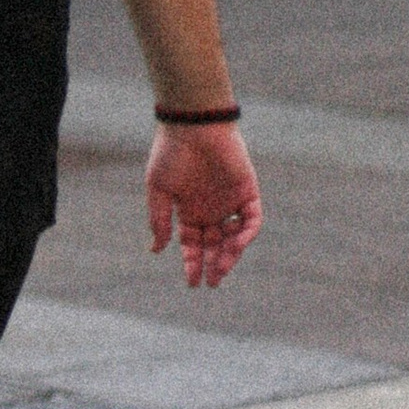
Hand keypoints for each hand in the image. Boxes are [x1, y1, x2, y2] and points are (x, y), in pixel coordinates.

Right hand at [146, 121, 261, 287]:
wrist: (193, 126)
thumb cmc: (171, 154)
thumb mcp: (158, 190)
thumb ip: (160, 220)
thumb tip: (156, 250)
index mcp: (189, 210)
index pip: (193, 244)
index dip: (192, 263)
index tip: (192, 282)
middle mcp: (211, 209)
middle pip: (215, 245)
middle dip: (213, 265)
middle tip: (211, 282)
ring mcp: (230, 202)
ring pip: (234, 237)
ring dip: (230, 254)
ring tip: (221, 269)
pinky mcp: (248, 192)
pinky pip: (252, 219)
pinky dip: (247, 234)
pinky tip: (236, 244)